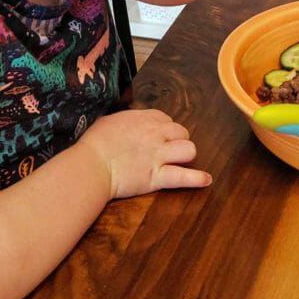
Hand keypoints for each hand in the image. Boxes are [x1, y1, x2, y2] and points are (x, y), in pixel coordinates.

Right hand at [77, 109, 211, 198]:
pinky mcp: (157, 176)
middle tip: (170, 150)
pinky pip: (184, 176)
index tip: (160, 135)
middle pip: (181, 132)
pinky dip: (198, 179)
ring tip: (181, 161)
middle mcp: (155, 134)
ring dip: (186, 155)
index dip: (165, 128)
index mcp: (143, 118)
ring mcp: (158, 155)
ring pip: (189, 149)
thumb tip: (126, 124)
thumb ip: (124, 121)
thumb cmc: (95, 142)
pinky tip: (206, 180)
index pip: (166, 118)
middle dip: (178, 140)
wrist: (92, 164)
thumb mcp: (109, 121)